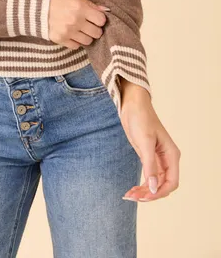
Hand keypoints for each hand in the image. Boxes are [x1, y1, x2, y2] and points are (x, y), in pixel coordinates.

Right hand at [48, 0, 108, 48]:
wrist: (34, 5)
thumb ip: (90, 4)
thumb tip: (105, 10)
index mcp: (80, 8)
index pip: (101, 20)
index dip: (99, 19)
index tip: (95, 17)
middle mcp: (75, 21)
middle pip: (96, 33)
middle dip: (94, 29)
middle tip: (89, 25)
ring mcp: (68, 32)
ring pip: (87, 41)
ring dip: (86, 36)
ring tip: (80, 30)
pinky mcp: (60, 39)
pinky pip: (76, 46)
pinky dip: (75, 41)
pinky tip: (72, 34)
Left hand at [119, 81, 180, 201]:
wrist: (132, 105)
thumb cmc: (141, 118)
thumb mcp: (145, 142)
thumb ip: (150, 166)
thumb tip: (154, 188)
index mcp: (172, 155)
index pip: (172, 182)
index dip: (160, 192)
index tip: (145, 197)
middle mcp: (167, 159)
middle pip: (163, 185)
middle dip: (150, 194)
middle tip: (132, 197)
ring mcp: (157, 159)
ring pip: (155, 183)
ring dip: (144, 191)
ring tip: (129, 195)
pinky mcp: (147, 157)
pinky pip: (148, 176)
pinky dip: (141, 184)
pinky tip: (132, 189)